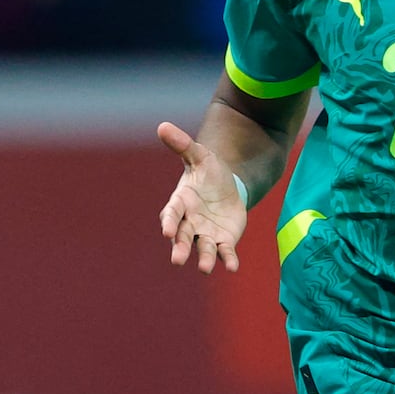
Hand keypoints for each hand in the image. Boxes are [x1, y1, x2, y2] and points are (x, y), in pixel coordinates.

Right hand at [157, 122, 245, 273]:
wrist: (228, 186)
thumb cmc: (208, 172)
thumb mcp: (199, 155)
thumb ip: (182, 144)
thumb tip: (162, 125)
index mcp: (180, 203)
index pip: (171, 214)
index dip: (168, 222)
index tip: (166, 231)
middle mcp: (189, 223)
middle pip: (182, 238)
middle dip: (179, 248)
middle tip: (177, 260)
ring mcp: (205, 234)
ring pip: (202, 249)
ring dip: (203, 259)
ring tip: (204, 268)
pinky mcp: (223, 241)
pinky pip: (224, 252)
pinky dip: (227, 260)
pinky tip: (232, 267)